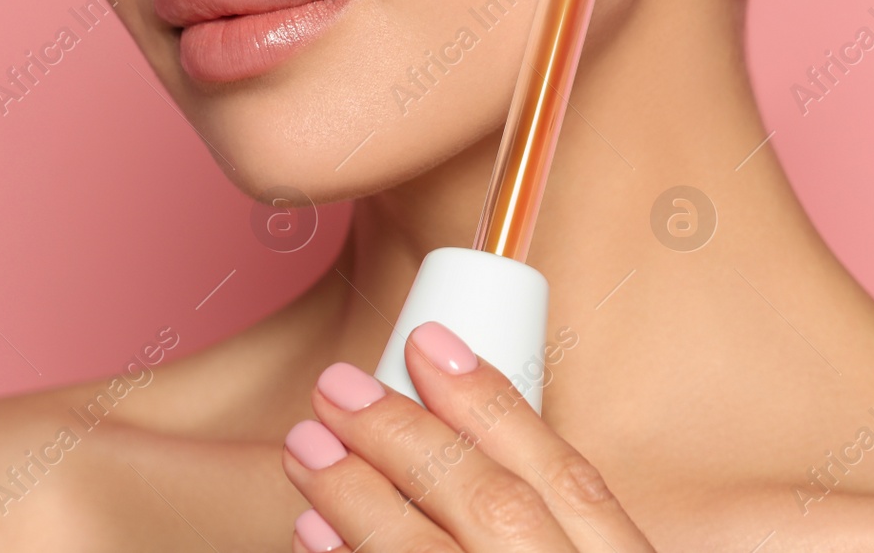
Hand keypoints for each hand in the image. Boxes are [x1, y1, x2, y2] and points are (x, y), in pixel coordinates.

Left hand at [280, 321, 656, 551]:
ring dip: (357, 499)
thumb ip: (560, 520)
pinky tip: (310, 534)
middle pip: (494, 507)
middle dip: (407, 438)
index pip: (567, 476)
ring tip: (306, 448)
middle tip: (336, 386)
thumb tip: (465, 428)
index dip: (492, 401)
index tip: (428, 341)